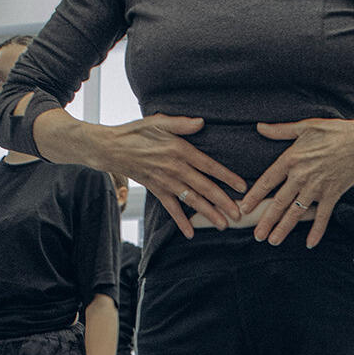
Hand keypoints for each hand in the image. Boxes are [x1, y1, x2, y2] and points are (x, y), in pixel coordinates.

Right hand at [99, 115, 244, 236]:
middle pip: (204, 187)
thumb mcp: (159, 121)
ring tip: (223, 224)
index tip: (242, 186)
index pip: (209, 165)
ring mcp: (165, 181)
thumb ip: (181, 123)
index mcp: (180, 150)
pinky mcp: (156, 190)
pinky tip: (190, 233)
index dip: (226, 177)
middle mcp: (175, 169)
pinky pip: (171, 208)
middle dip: (223, 202)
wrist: (111, 148)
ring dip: (208, 213)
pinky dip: (180, 221)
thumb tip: (202, 122)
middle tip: (238, 214)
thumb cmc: (136, 132)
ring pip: (191, 200)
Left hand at [241, 117, 353, 247]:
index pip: (267, 181)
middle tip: (257, 235)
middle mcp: (301, 176)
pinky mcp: (332, 195)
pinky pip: (322, 216)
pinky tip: (310, 243)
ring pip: (296, 212)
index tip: (244, 208)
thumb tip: (259, 127)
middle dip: (266, 220)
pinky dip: (317, 231)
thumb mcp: (304, 126)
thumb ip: (280, 130)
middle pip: (279, 203)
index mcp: (291, 159)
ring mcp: (317, 188)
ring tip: (273, 241)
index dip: (254, 196)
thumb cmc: (333, 131)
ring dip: (284, 228)